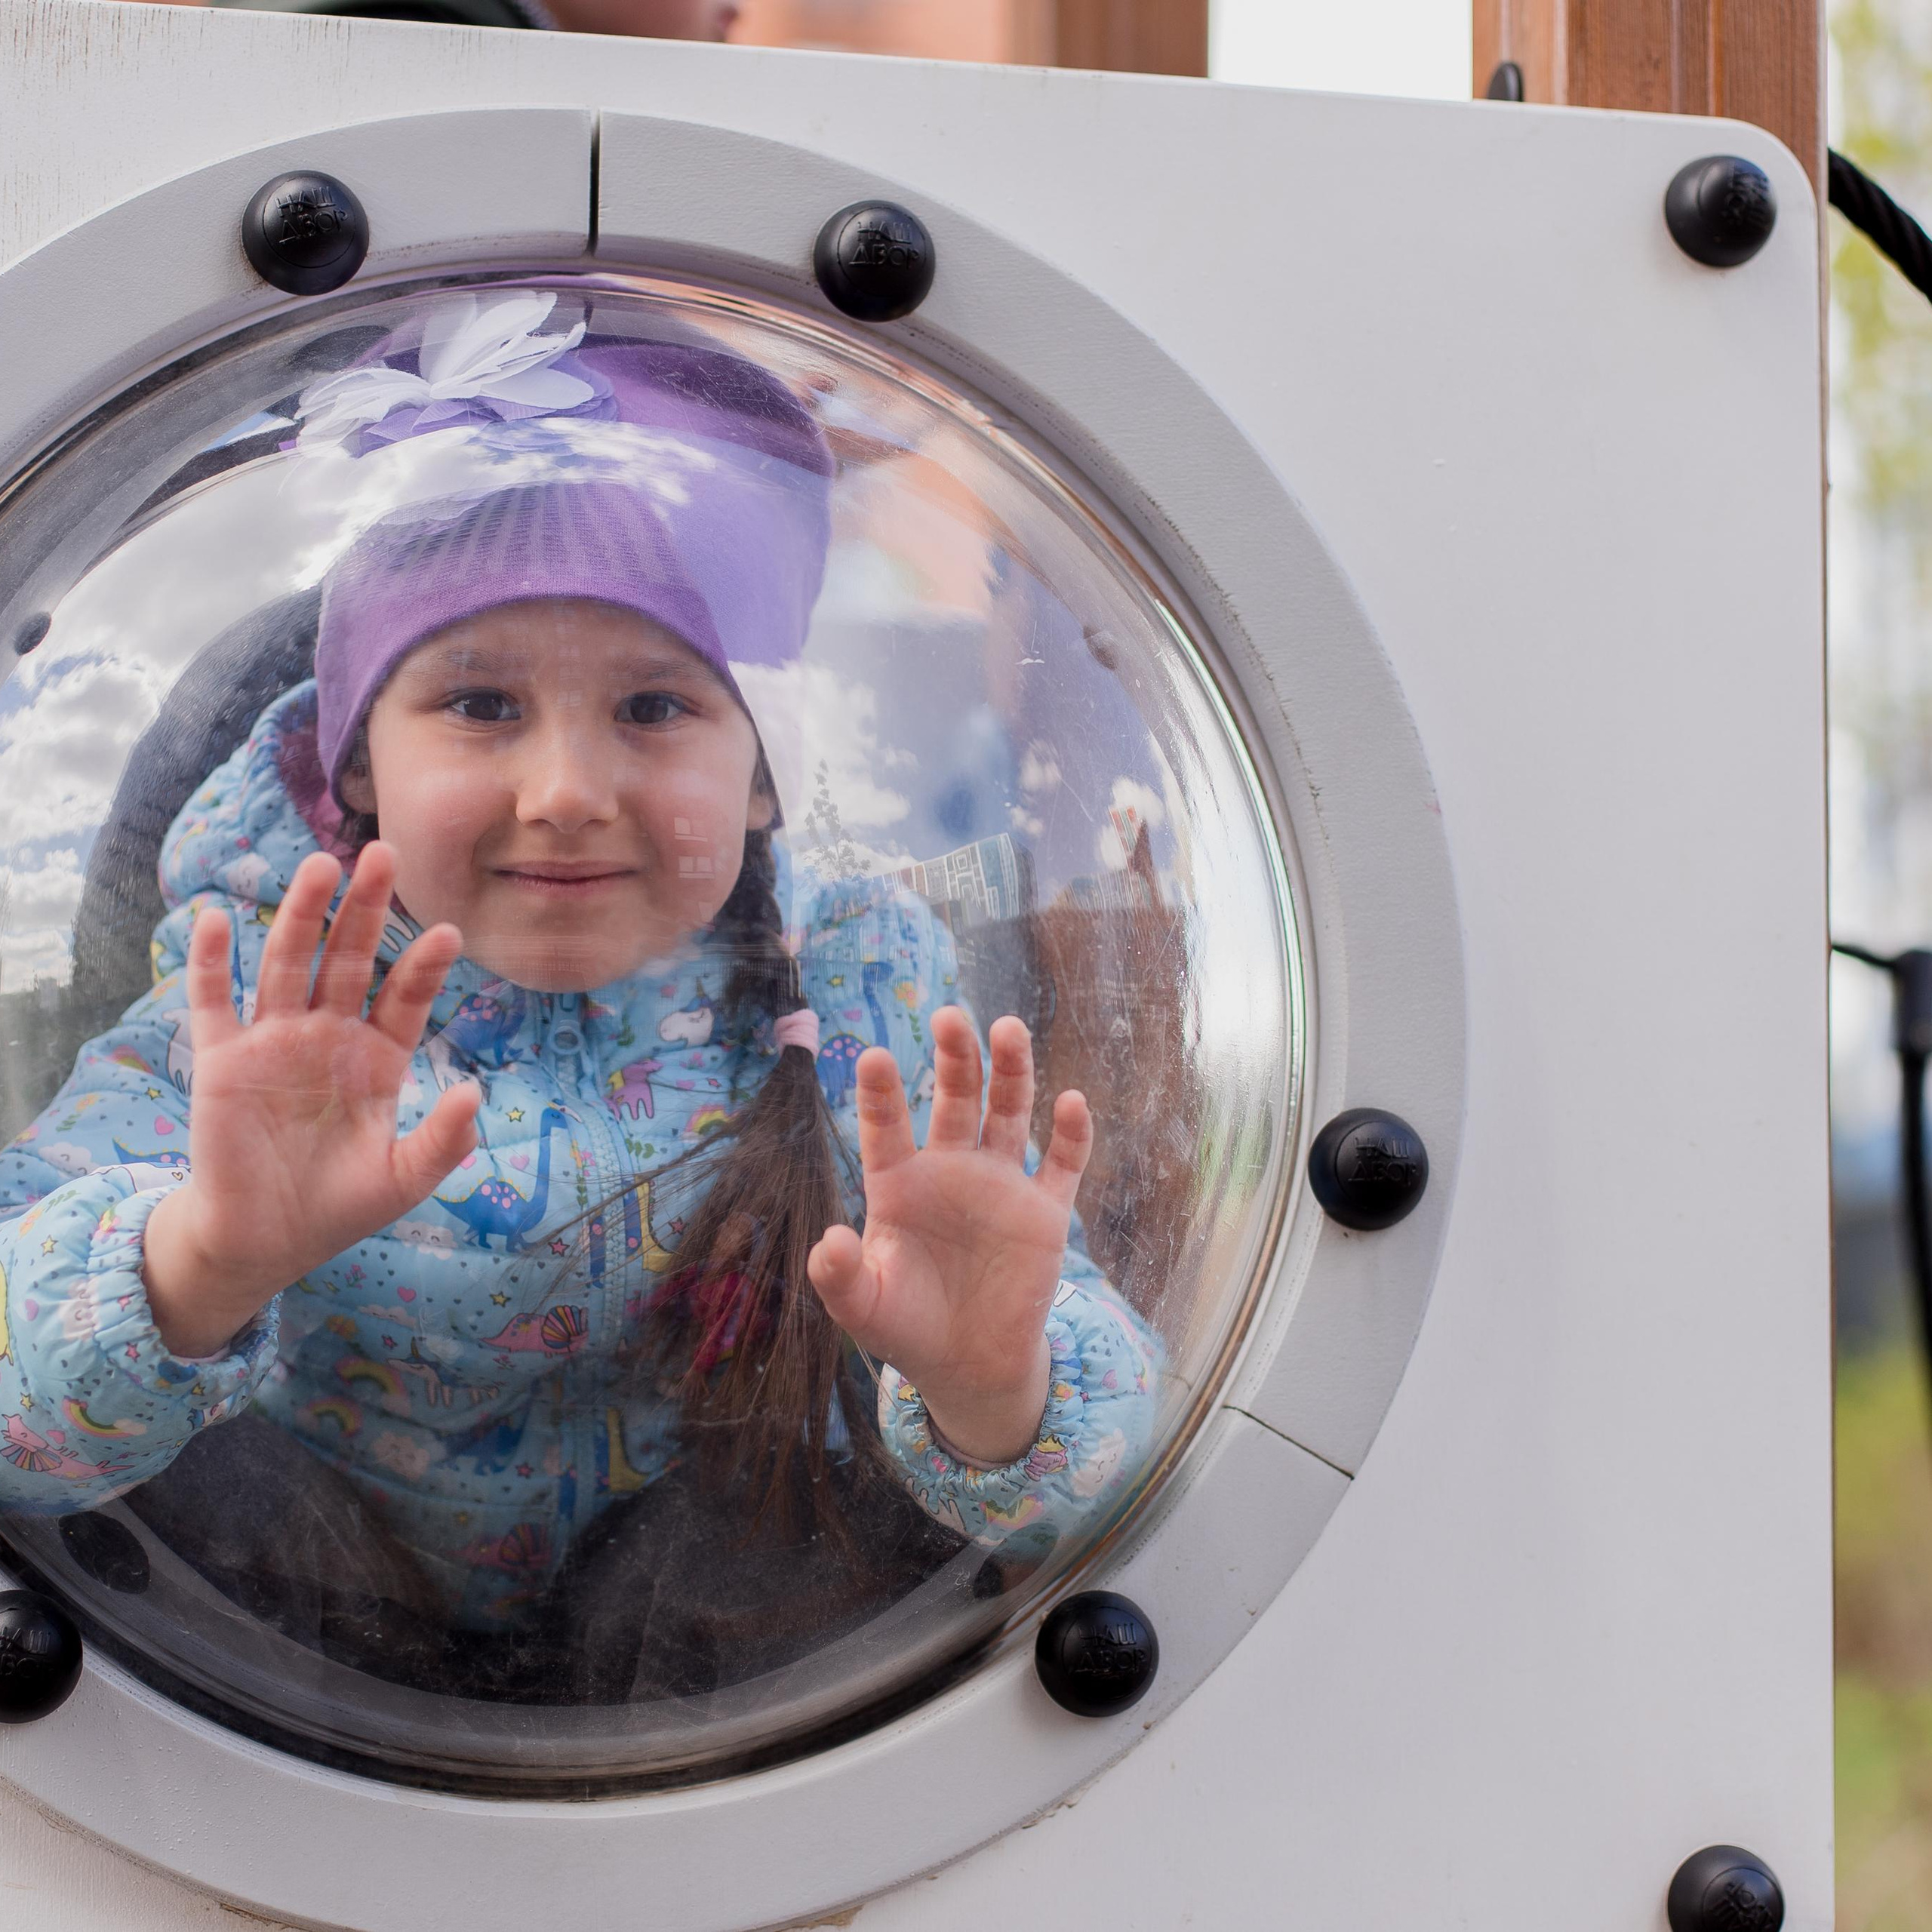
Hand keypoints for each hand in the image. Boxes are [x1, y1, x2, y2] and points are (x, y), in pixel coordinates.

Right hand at [141, 843, 480, 1358]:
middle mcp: (328, 1036)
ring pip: (288, 963)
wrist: (265, 1240)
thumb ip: (443, 1139)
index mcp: (378, 1058)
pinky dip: (211, 960)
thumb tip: (475, 1092)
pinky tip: (217, 917)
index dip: (424, 966)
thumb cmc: (339, 1206)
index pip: (405, 997)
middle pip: (349, 958)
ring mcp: (273, 1042)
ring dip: (301, 914)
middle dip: (366, 909)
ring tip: (321, 866)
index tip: (449, 932)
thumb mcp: (404, 1178)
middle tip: (384, 853)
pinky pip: (213, 1001)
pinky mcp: (221, 1060)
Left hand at [806, 1007, 1090, 1464]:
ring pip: (1008, 1113)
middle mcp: (950, 1170)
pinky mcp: (1044, 1212)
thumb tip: (827, 1241)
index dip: (881, 1095)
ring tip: (1007, 1028)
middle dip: (955, 1058)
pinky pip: (1062, 1164)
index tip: (873, 1057)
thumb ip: (839, 1276)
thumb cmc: (907, 1326)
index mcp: (899, 1184)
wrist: (970, 1364)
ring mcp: (1000, 1185)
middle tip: (950, 1016)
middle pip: (955, 1100)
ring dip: (1011, 1071)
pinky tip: (1072, 1103)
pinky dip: (1071, 1134)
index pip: (886, 1128)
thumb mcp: (863, 1308)